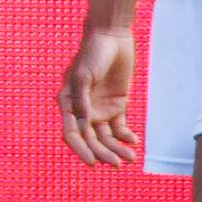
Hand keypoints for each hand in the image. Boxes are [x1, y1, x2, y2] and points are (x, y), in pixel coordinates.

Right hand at [58, 28, 139, 167]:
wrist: (112, 37)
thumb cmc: (93, 52)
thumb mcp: (83, 73)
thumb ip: (82, 98)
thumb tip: (83, 123)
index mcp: (69, 103)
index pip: (72, 133)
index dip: (80, 150)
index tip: (92, 163)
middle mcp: (83, 110)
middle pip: (91, 139)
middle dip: (103, 153)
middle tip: (117, 164)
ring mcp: (100, 109)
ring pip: (106, 137)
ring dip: (116, 149)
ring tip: (130, 158)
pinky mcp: (117, 105)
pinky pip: (120, 128)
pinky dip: (125, 136)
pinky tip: (133, 141)